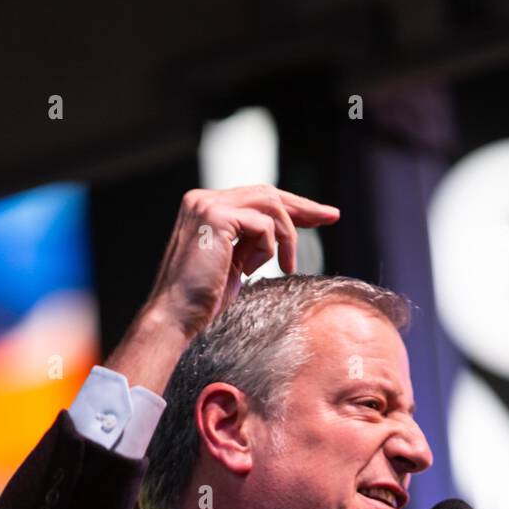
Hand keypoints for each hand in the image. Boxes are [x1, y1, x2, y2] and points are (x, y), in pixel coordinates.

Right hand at [143, 185, 340, 336]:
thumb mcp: (231, 265)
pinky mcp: (216, 217)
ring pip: (270, 205)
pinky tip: (256, 269)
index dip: (291, 206)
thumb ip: (248, 244)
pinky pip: (263, 225)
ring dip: (287, 237)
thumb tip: (276, 237)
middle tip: (332, 217)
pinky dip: (269, 248)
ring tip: (287, 266)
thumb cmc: (202, 300)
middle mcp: (204, 199)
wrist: (176, 316)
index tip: (320, 215)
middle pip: (268, 192)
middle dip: (303, 207)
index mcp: (206, 207)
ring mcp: (208, 205)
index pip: (257, 197)